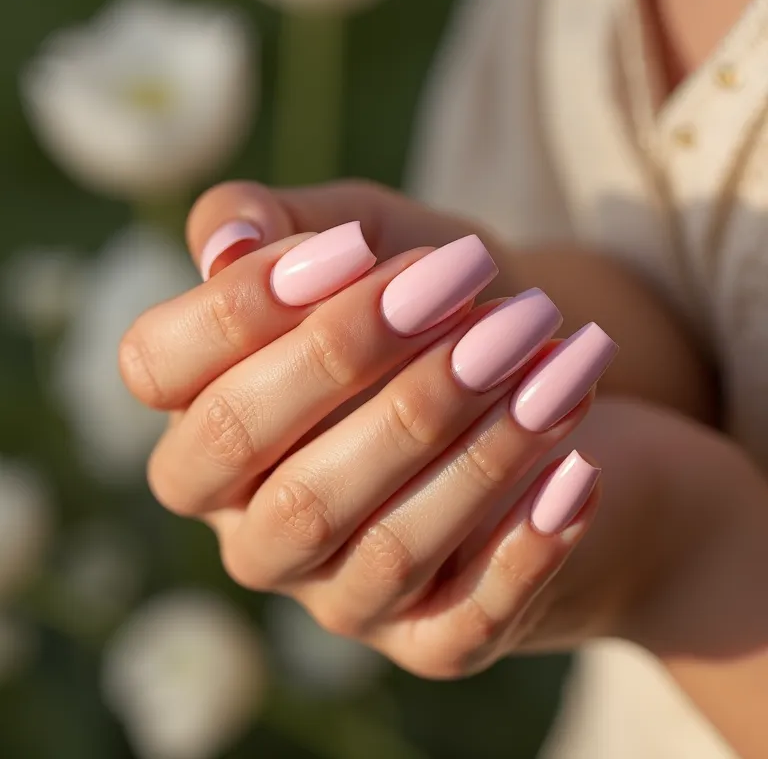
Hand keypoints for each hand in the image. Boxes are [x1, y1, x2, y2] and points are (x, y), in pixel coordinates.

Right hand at [121, 201, 616, 677]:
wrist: (538, 399)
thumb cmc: (440, 310)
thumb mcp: (370, 238)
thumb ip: (290, 223)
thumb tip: (228, 238)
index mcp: (213, 430)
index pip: (161, 377)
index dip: (239, 309)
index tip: (353, 246)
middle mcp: (257, 529)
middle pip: (270, 472)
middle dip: (360, 363)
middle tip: (459, 280)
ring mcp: (341, 596)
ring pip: (384, 545)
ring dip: (475, 446)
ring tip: (546, 351)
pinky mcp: (432, 640)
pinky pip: (466, 621)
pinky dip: (526, 547)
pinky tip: (578, 468)